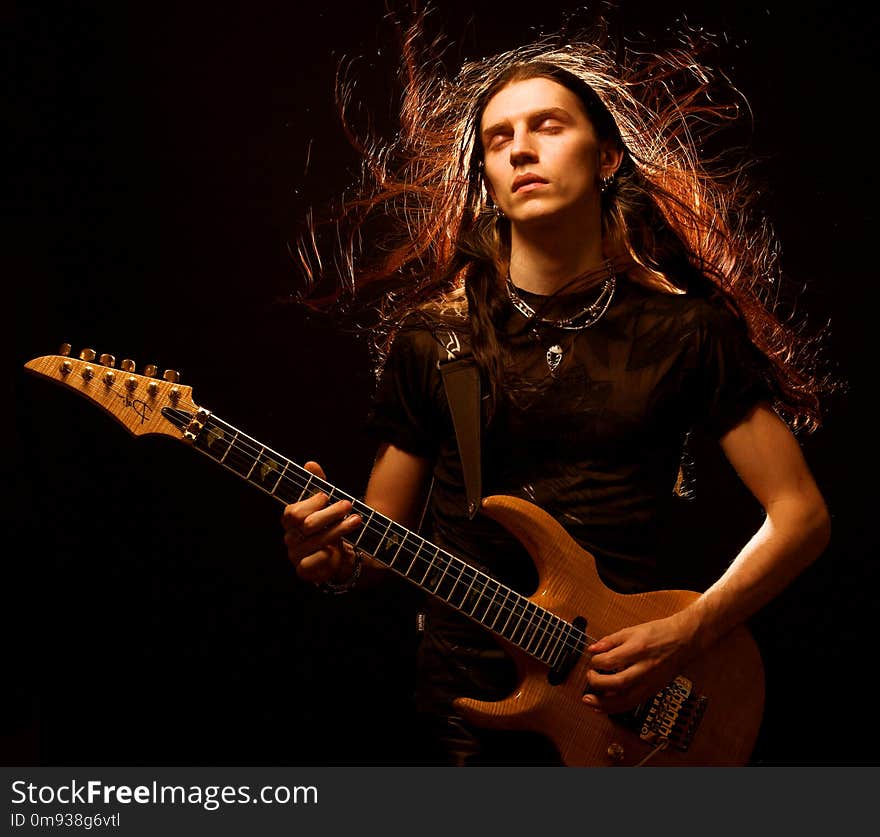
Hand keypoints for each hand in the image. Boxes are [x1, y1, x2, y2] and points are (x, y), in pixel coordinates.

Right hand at [280, 461, 362, 584]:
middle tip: (349, 505)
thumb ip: (317, 484)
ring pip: (316, 541)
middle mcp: (290, 537)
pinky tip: (340, 548)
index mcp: (290, 521)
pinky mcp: (304, 570)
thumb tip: (310, 464)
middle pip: (307, 524)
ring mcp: (295, 555)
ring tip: (357, 521)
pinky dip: (328, 554)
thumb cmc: (329, 525)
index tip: (328, 496)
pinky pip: (313, 562)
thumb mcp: (326, 504)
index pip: (293, 511)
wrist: (338, 555)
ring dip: (339, 530)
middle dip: (331, 513)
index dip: (312, 503)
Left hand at [581, 610, 701, 714]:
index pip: (611, 660)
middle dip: (598, 684)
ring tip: (590, 702)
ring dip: (604, 704)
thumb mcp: (632, 630)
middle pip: (618, 683)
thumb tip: (592, 649)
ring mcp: (650, 682)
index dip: (596, 662)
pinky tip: (604, 707)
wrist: (685, 640)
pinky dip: (617, 707)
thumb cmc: (659, 633)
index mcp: (638, 649)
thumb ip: (610, 640)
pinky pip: (633, 703)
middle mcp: (645, 668)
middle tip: (589, 678)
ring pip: (626, 700)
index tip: (592, 660)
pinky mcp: (653, 690)